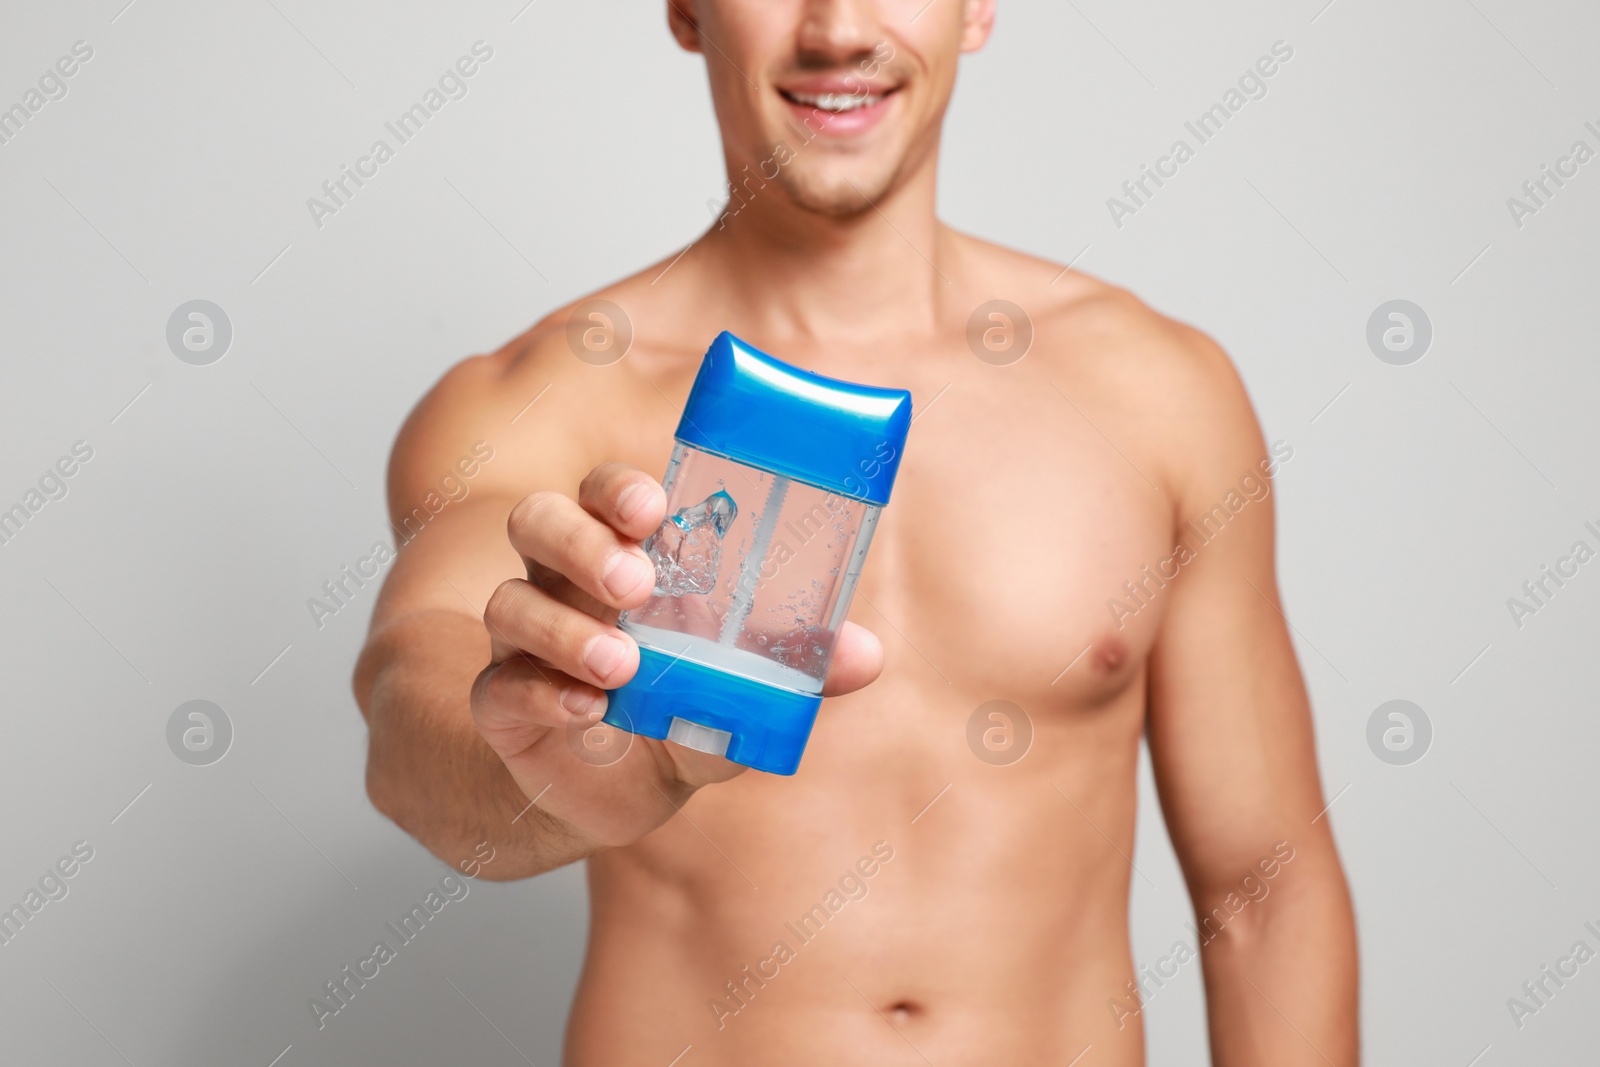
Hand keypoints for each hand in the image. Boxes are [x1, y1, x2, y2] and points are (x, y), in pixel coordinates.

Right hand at [470, 463, 883, 844]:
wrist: (614, 795)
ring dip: (566, 628)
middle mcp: (562, 584)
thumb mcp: (741, 690)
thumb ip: (796, 670)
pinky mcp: (502, 704)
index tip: (653, 508)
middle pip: (538, 522)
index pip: (604, 495)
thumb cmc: (677, 713)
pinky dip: (542, 693)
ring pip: (510, 602)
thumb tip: (865, 654)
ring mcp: (524, 642)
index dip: (619, 490)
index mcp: (620, 557)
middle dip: (583, 542)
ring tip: (624, 664)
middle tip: (636, 581)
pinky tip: (586, 711)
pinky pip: (500, 686)